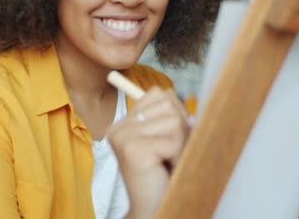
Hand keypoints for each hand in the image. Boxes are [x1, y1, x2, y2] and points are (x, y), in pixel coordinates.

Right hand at [107, 87, 191, 218]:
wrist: (154, 207)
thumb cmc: (164, 173)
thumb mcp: (168, 137)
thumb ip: (169, 114)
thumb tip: (169, 92)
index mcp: (124, 122)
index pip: (159, 94)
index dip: (175, 114)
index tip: (168, 140)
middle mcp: (119, 126)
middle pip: (168, 104)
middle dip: (180, 130)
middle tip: (169, 154)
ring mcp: (123, 136)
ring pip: (174, 121)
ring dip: (180, 145)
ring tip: (167, 162)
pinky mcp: (133, 149)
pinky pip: (174, 141)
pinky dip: (177, 157)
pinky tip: (164, 169)